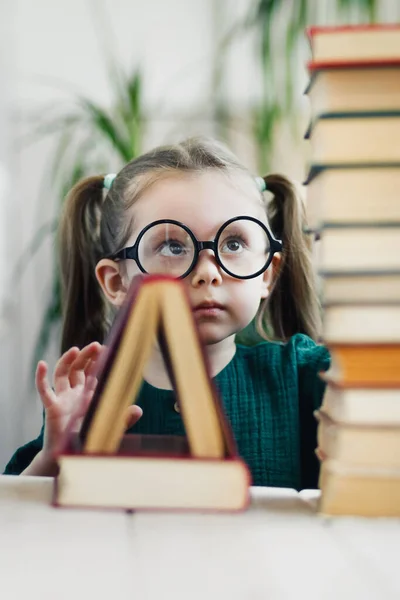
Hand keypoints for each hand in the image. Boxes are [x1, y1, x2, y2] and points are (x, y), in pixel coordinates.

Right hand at [23, 342, 142, 475]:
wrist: (69, 458)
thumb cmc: (88, 441)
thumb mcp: (109, 427)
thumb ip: (123, 420)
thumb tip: (139, 410)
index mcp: (89, 396)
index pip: (93, 373)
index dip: (98, 360)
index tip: (107, 349)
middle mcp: (75, 394)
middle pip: (78, 368)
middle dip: (86, 356)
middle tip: (95, 345)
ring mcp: (63, 399)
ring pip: (62, 374)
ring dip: (67, 360)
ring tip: (76, 349)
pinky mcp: (51, 407)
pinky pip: (44, 390)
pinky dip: (41, 377)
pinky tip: (41, 364)